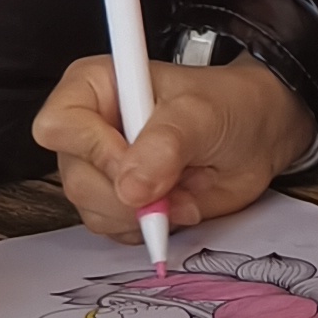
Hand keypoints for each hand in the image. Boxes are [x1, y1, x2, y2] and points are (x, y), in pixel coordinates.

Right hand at [31, 56, 306, 240]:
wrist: (258, 136)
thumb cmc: (228, 106)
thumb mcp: (200, 115)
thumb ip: (164, 146)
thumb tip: (129, 189)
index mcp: (94, 87)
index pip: (59, 125)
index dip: (94, 151)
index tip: (136, 163)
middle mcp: (88, 130)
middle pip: (75, 179)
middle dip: (127, 194)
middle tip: (174, 185)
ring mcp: (100, 169)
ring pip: (92, 211)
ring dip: (143, 213)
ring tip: (185, 189)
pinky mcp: (118, 202)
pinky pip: (114, 230)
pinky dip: (148, 228)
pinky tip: (178, 205)